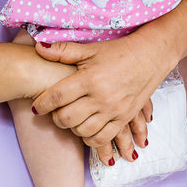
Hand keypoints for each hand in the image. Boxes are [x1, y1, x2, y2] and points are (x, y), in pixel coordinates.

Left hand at [32, 35, 168, 164]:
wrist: (150, 57)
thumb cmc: (118, 52)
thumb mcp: (91, 49)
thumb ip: (64, 51)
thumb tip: (38, 48)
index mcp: (89, 78)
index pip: (58, 96)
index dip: (42, 103)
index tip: (36, 106)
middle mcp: (101, 97)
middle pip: (67, 118)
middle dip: (55, 117)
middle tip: (54, 112)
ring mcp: (113, 110)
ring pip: (83, 131)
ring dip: (72, 128)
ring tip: (70, 118)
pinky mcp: (124, 119)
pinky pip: (102, 138)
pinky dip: (90, 138)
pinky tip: (86, 130)